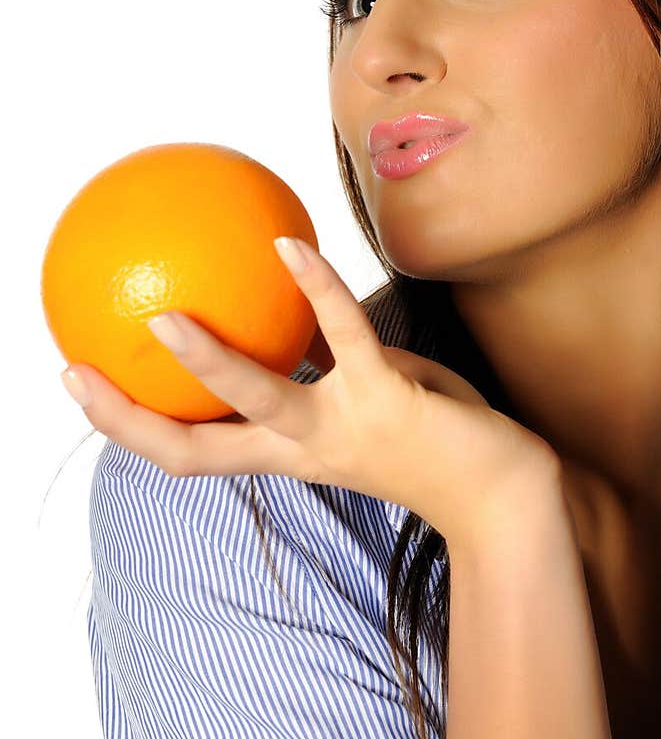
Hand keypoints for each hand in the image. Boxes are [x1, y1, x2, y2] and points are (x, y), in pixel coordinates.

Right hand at [61, 238, 559, 548]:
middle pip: (196, 451)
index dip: (131, 427)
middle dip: (131, 420)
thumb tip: (288, 299)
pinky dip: (315, 287)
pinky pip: (342, 334)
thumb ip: (324, 365)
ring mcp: (341, 428)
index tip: (83, 386)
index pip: (193, 453)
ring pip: (257, 401)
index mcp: (288, 455)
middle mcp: (303, 452)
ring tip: (164, 318)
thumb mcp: (364, 401)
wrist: (505, 495)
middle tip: (77, 372)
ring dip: (208, 363)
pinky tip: (291, 244)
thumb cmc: (433, 441)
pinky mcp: (386, 397)